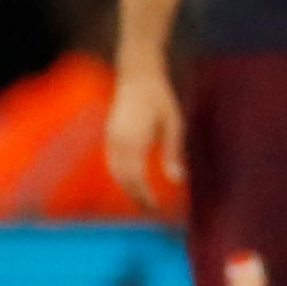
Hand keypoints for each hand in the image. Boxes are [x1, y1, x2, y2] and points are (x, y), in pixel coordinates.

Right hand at [104, 62, 185, 209]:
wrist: (137, 74)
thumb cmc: (159, 98)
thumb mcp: (173, 124)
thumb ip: (173, 153)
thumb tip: (177, 180)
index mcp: (134, 141)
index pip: (137, 179)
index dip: (146, 198)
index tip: (157, 209)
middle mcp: (118, 142)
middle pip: (124, 180)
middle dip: (137, 198)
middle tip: (153, 211)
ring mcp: (110, 139)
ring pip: (115, 173)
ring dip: (128, 189)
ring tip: (144, 201)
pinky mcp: (109, 135)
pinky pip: (112, 163)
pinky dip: (121, 177)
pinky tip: (133, 183)